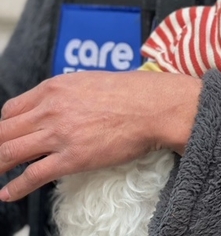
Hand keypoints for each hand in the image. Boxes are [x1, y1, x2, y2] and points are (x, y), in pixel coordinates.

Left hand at [0, 70, 200, 201]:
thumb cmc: (131, 92)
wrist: (153, 106)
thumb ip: (68, 93)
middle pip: (4, 131)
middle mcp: (50, 109)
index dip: (5, 126)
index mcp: (54, 88)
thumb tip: (60, 106)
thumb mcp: (90, 81)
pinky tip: (8, 194)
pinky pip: (33, 175)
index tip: (8, 135)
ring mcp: (59, 134)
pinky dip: (15, 188)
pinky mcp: (72, 158)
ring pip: (10, 152)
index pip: (11, 109)